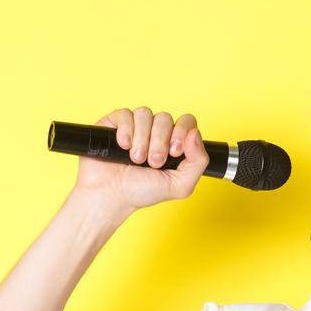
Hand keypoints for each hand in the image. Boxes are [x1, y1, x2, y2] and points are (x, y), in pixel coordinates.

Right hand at [72, 105, 209, 213]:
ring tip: (136, 159)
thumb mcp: (180, 185)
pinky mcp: (114, 124)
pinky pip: (125, 114)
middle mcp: (154, 133)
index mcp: (172, 143)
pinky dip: (126, 131)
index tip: (174, 152)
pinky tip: (122, 147)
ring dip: (142, 140)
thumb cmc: (142, 192)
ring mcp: (134, 127)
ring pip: (145, 114)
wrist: (110, 196)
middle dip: (160, 143)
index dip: (182, 132)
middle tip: (153, 162)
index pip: (186, 121)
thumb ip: (199, 162)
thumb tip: (195, 133)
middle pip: (165, 118)